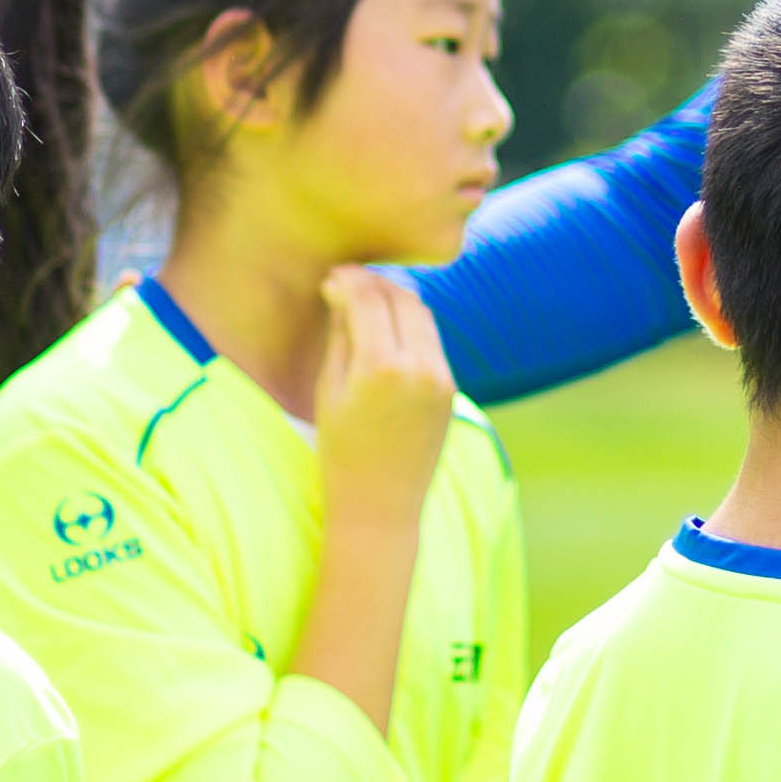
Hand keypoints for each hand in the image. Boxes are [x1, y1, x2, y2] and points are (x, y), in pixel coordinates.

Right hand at [313, 265, 457, 544]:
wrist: (382, 504)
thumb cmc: (341, 451)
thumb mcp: (329, 390)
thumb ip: (341, 335)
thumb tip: (342, 290)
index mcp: (381, 367)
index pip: (368, 298)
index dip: (348, 280)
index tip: (331, 277)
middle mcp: (419, 366)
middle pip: (401, 297)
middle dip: (374, 283)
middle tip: (349, 282)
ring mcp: (441, 376)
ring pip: (423, 313)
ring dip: (396, 298)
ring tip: (368, 299)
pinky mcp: (451, 387)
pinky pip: (432, 339)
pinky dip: (412, 324)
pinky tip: (389, 327)